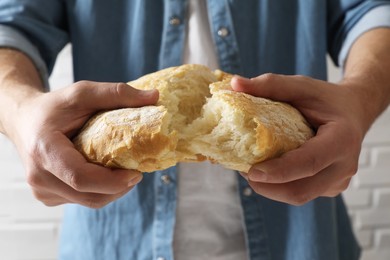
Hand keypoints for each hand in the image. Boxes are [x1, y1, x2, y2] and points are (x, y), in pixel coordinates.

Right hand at [8, 81, 157, 207]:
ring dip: (112, 191)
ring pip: (88, 202)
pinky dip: (99, 191)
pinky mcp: (48, 196)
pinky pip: (81, 200)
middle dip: (119, 188)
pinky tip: (105, 175)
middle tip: (137, 172)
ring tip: (124, 172)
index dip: (112, 181)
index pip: (80, 177)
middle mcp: (39, 176)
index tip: (137, 173)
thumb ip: (117, 93)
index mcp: (44, 150)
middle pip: (89, 195)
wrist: (24, 121)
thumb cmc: (53, 107)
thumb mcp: (83, 93)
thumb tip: (155, 97)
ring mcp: (42, 190)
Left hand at [231, 74, 368, 204]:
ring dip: (270, 189)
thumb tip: (235, 83)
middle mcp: (344, 166)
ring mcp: (338, 181)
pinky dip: (280, 187)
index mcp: (342, 139)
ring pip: (299, 196)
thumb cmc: (326, 99)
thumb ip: (270, 84)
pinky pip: (301, 193)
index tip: (251, 171)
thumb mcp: (301, 86)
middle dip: (267, 186)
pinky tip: (266, 172)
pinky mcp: (330, 188)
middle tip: (243, 170)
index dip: (278, 171)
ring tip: (250, 170)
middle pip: (301, 190)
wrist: (353, 111)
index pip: (309, 162)